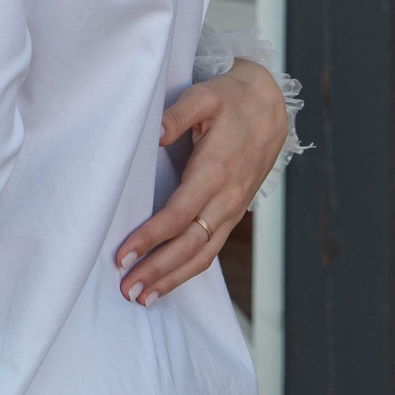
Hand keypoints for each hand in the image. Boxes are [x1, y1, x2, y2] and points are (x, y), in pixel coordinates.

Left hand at [115, 59, 288, 305]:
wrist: (271, 107)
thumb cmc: (230, 100)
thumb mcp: (204, 97)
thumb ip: (178, 114)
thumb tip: (156, 134)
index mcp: (216, 171)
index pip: (179, 214)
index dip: (151, 237)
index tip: (124, 254)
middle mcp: (227, 198)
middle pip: (190, 245)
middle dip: (158, 270)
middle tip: (127, 290)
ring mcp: (232, 209)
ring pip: (203, 254)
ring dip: (172, 278)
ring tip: (142, 298)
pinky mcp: (232, 212)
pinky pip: (211, 248)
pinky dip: (189, 269)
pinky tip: (168, 282)